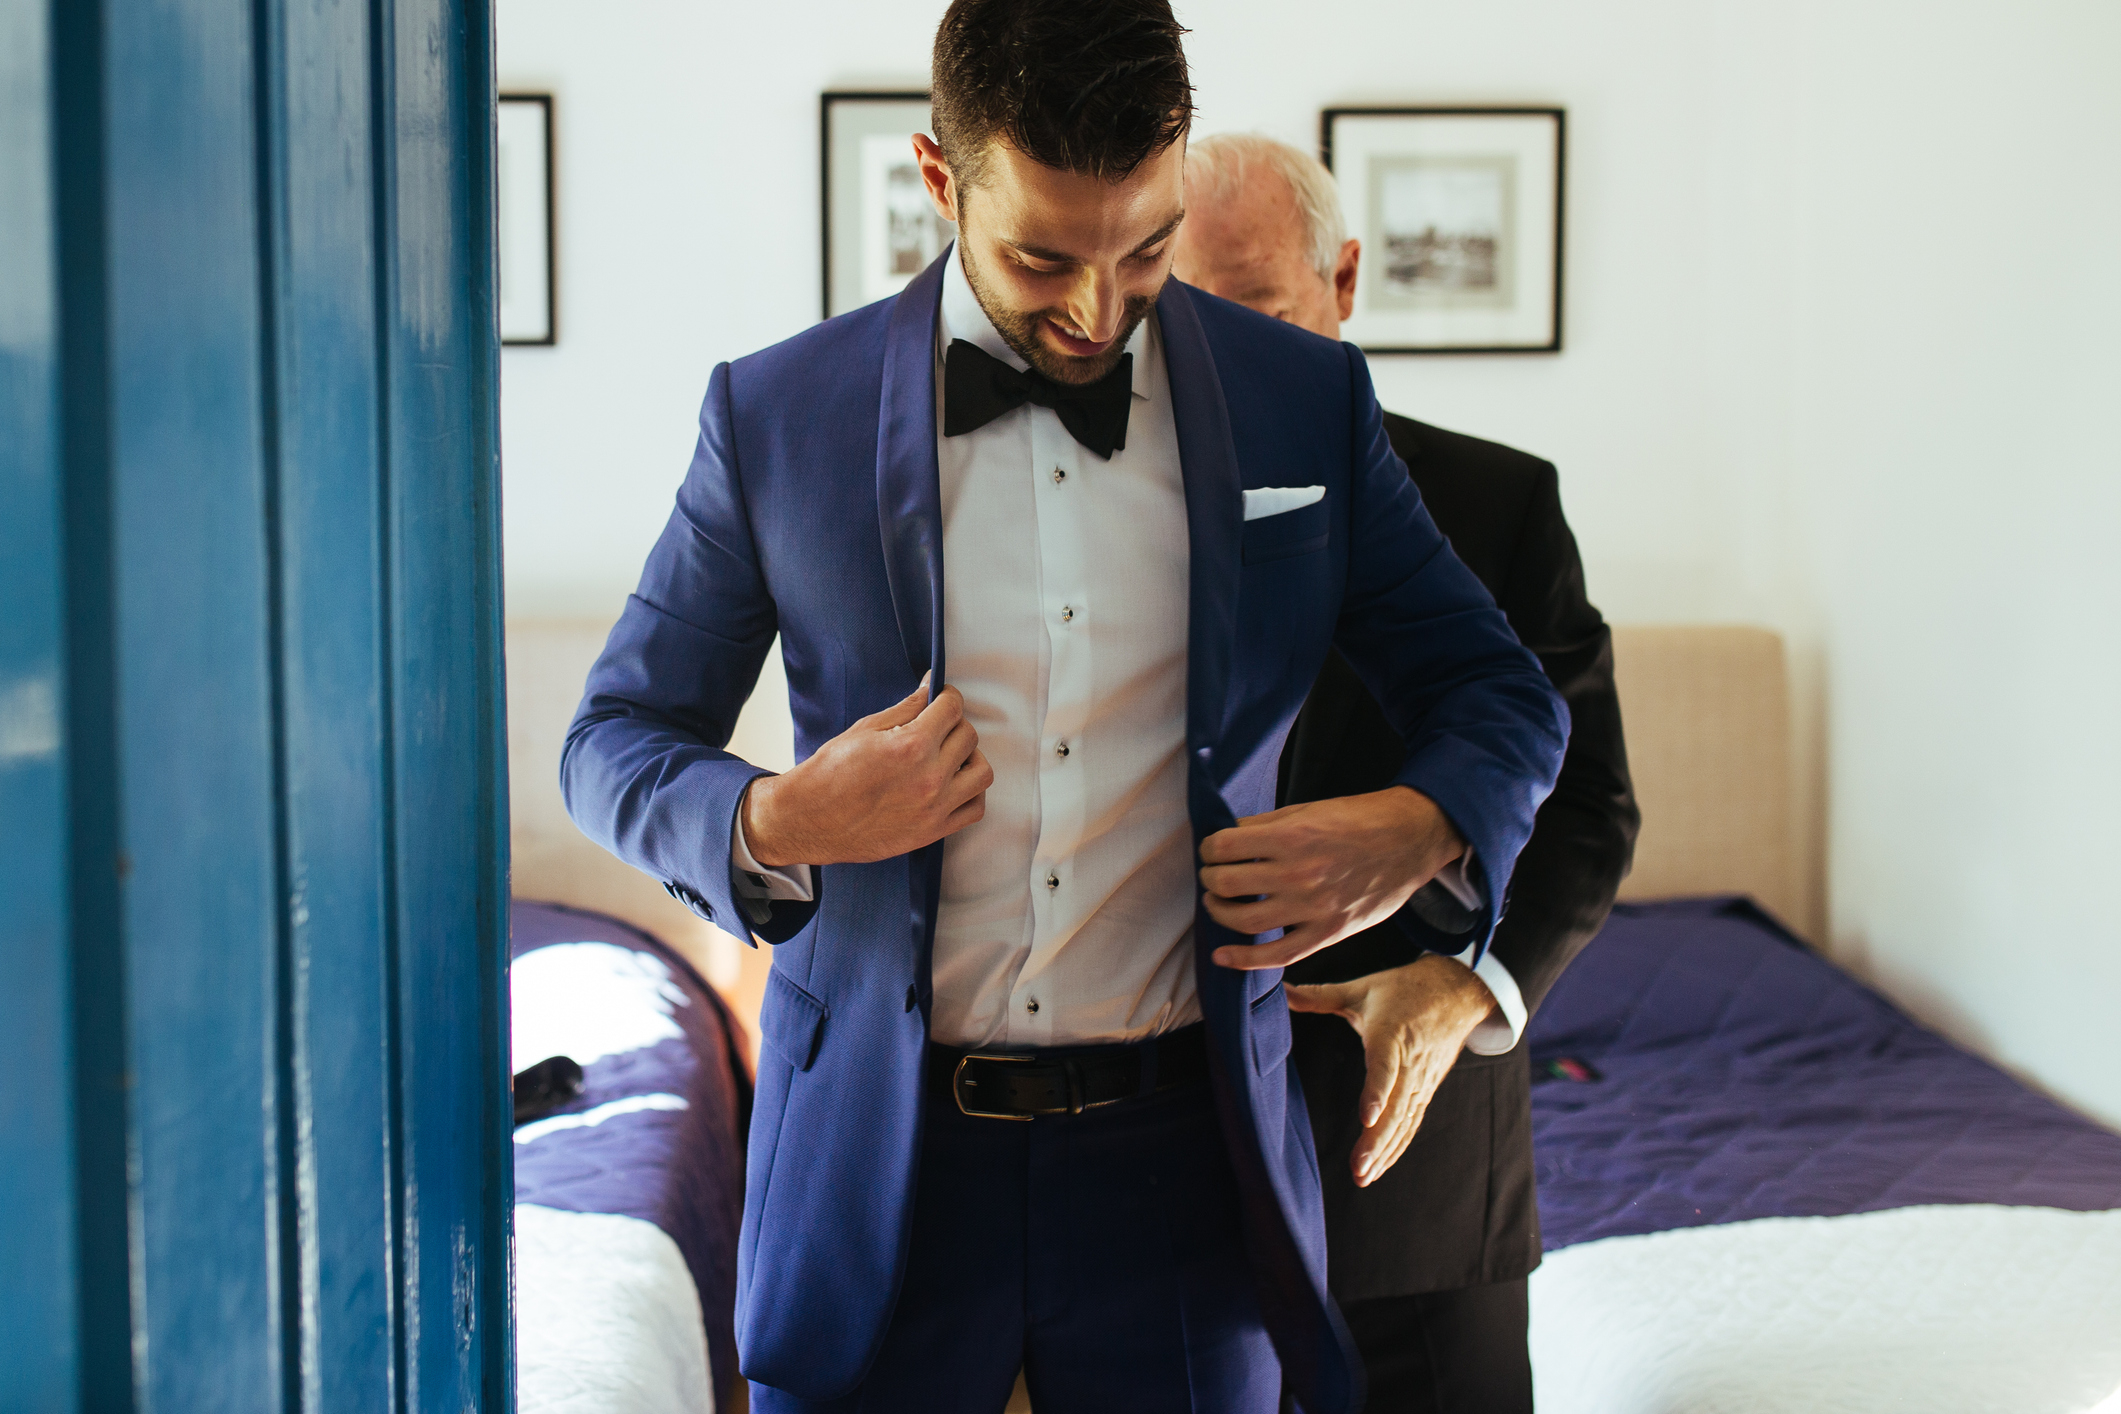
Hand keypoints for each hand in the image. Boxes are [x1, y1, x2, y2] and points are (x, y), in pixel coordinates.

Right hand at [742, 677, 992, 866]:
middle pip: (969, 736)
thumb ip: (906, 708)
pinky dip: (971, 792)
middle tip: (938, 727)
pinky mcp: (933, 831)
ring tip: (949, 756)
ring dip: (970, 757)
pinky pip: (975, 808)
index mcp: (911, 745)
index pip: (953, 709)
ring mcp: (934, 807)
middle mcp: (929, 777)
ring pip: (981, 771)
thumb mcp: (865, 729)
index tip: (942, 700)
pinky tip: (954, 784)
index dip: (948, 698)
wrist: (810, 819)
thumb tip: (930, 687)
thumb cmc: (830, 773)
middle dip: (955, 724)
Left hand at [1198, 787, 1464, 969]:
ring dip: (1219, 913)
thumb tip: (1225, 838)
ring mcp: (1314, 908)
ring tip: (1217, 902)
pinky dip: (1245, 960)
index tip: (1211, 849)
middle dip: (1210, 878)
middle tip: (1212, 874)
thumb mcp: (1308, 809)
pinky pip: (1279, 955)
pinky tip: (1223, 956)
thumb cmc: (1359, 820)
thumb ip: (1264, 825)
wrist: (1410, 839)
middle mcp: (1299, 874)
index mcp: (1292, 837)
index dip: (1209, 847)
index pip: (1225, 847)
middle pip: (1227, 884)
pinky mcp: (1328, 932)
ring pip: (1244, 921)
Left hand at [1286, 955, 1497, 1185]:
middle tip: (1359, 1168)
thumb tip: (1280, 990)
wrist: (1458, 993)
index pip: (1385, 1067)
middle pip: (1396, 1106)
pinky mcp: (1426, 1090)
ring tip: (1363, 1176)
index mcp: (1392, 1034)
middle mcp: (1410, 1062)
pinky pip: (1412, 1123)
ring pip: (1404, 1121)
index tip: (1366, 1117)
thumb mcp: (1363, 988)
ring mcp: (1421, 1080)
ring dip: (1385, 1151)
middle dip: (1378, 1140)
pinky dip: (1397, 1147)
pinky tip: (1379, 1168)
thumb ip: (1320, 996)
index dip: (1377, 1092)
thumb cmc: (1405, 989)